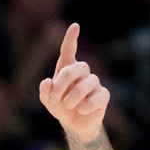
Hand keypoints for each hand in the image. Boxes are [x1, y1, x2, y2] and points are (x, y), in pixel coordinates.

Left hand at [39, 23, 108, 141]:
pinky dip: (85, 106)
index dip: (71, 39)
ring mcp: (94, 83)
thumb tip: (47, 82)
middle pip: (75, 68)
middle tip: (55, 97)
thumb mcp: (48, 100)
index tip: (75, 26)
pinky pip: (96, 98)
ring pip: (85, 84)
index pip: (69, 51)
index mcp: (67, 69)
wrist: (74, 123)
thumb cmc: (61, 106)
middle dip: (61, 84)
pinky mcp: (103, 96)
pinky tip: (82, 110)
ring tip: (68, 106)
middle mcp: (82, 72)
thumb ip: (45, 92)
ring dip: (71, 98)